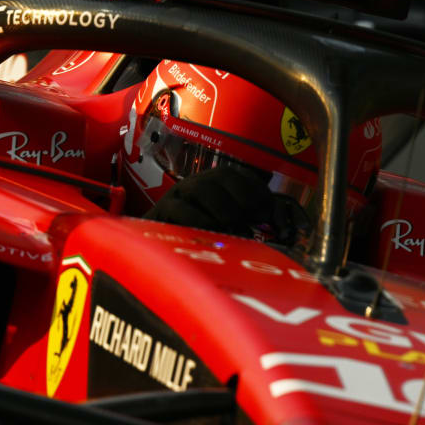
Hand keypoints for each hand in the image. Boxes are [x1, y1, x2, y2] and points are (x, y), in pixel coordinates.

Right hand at [144, 165, 271, 235]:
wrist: (150, 250)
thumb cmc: (193, 241)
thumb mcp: (223, 232)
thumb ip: (246, 228)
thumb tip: (275, 231)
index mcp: (215, 186)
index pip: (241, 175)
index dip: (256, 190)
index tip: (267, 211)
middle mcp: (197, 185)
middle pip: (222, 175)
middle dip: (241, 195)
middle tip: (250, 219)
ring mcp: (178, 196)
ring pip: (201, 188)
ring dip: (222, 207)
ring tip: (230, 226)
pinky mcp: (160, 212)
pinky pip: (179, 208)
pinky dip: (197, 218)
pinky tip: (208, 232)